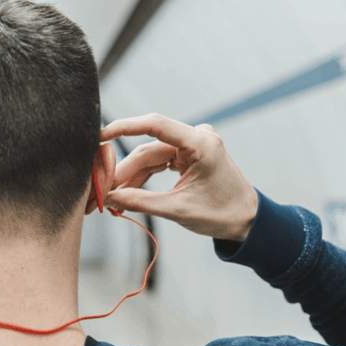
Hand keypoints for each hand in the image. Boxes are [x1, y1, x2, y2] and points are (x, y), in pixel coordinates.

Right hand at [100, 113, 257, 242]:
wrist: (247, 221)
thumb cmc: (222, 214)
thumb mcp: (178, 210)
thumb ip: (140, 202)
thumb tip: (108, 199)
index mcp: (200, 144)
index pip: (155, 125)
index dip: (124, 128)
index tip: (99, 137)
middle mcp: (196, 138)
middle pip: (147, 150)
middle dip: (122, 171)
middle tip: (98, 190)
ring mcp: (191, 145)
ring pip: (148, 157)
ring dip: (128, 177)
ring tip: (108, 197)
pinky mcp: (186, 155)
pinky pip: (157, 163)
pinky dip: (140, 177)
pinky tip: (124, 192)